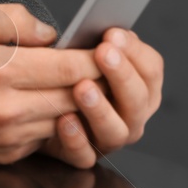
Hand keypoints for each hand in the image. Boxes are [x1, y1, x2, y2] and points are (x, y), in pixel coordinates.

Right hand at [0, 2, 104, 163]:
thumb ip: (15, 19)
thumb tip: (54, 34)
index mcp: (2, 71)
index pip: (70, 68)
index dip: (97, 59)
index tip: (110, 50)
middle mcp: (8, 108)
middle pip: (76, 97)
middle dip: (99, 82)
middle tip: (112, 68)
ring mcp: (9, 136)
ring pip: (68, 120)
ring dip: (82, 105)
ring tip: (87, 85)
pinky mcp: (8, 154)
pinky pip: (48, 137)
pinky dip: (59, 121)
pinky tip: (57, 104)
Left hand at [36, 26, 162, 168]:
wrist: (35, 102)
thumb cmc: (66, 70)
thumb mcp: (82, 49)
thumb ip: (98, 40)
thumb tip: (106, 31)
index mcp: (139, 86)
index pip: (152, 70)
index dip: (136, 52)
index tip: (113, 34)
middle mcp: (130, 115)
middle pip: (140, 101)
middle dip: (122, 75)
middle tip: (103, 53)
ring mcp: (108, 138)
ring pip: (116, 131)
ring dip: (101, 109)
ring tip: (82, 88)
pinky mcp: (81, 156)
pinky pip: (84, 156)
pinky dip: (76, 139)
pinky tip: (64, 120)